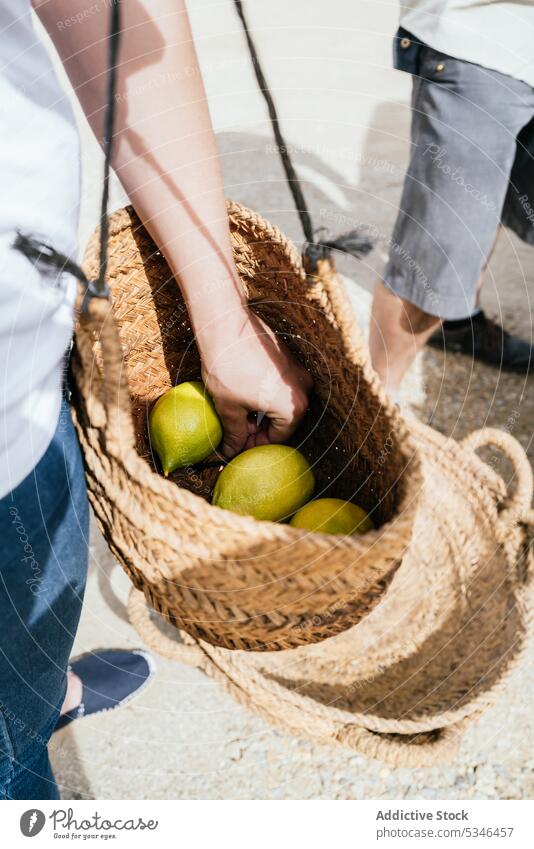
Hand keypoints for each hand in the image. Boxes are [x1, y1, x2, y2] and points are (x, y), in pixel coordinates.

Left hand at [199, 307, 312, 457]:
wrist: (225, 325)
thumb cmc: (228, 367)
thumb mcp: (228, 408)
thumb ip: (234, 435)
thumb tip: (229, 453)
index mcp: (294, 407)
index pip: (279, 438)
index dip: (256, 445)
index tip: (239, 445)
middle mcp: (303, 389)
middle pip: (283, 420)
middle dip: (260, 429)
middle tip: (237, 430)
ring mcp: (298, 371)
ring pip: (281, 402)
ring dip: (261, 412)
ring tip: (237, 411)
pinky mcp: (289, 358)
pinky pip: (280, 385)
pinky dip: (265, 394)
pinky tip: (243, 392)